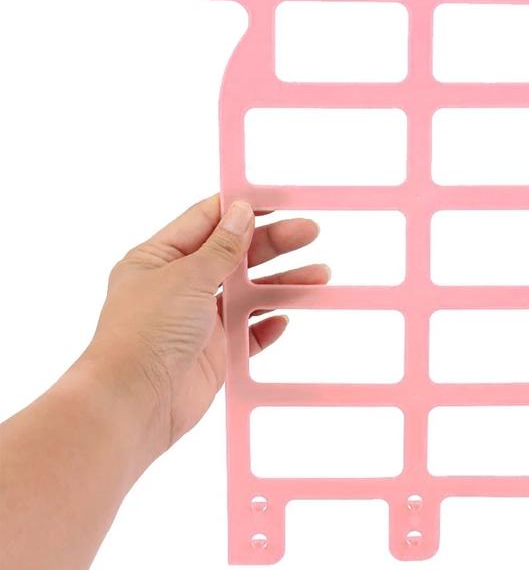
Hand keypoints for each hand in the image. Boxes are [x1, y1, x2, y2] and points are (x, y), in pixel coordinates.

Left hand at [82, 195, 327, 460]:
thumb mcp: (187, 276)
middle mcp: (179, 286)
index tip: (280, 200)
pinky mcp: (214, 353)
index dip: (243, 208)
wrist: (132, 405)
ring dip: (282, 283)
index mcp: (160, 258)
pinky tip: (286, 318)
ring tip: (320, 275)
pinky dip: (267, 325)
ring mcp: (198, 321)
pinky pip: (249, 334)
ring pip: (249, 294)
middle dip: (274, 243)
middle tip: (310, 231)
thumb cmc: (146, 333)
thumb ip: (222, 246)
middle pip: (235, 256)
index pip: (207, 221)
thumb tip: (242, 211)